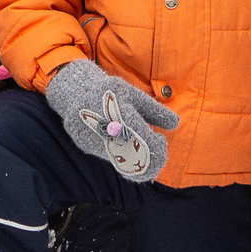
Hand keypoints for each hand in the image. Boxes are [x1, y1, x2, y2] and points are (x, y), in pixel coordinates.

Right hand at [44, 58, 177, 182]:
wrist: (74, 90)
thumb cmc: (109, 92)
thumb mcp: (133, 94)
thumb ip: (154, 110)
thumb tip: (175, 123)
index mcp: (121, 113)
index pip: (145, 143)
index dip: (157, 150)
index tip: (161, 143)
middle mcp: (106, 129)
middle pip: (134, 158)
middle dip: (150, 160)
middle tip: (157, 152)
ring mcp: (93, 139)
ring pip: (121, 161)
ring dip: (137, 159)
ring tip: (144, 147)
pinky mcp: (85, 146)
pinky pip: (109, 157)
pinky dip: (122, 155)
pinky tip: (127, 146)